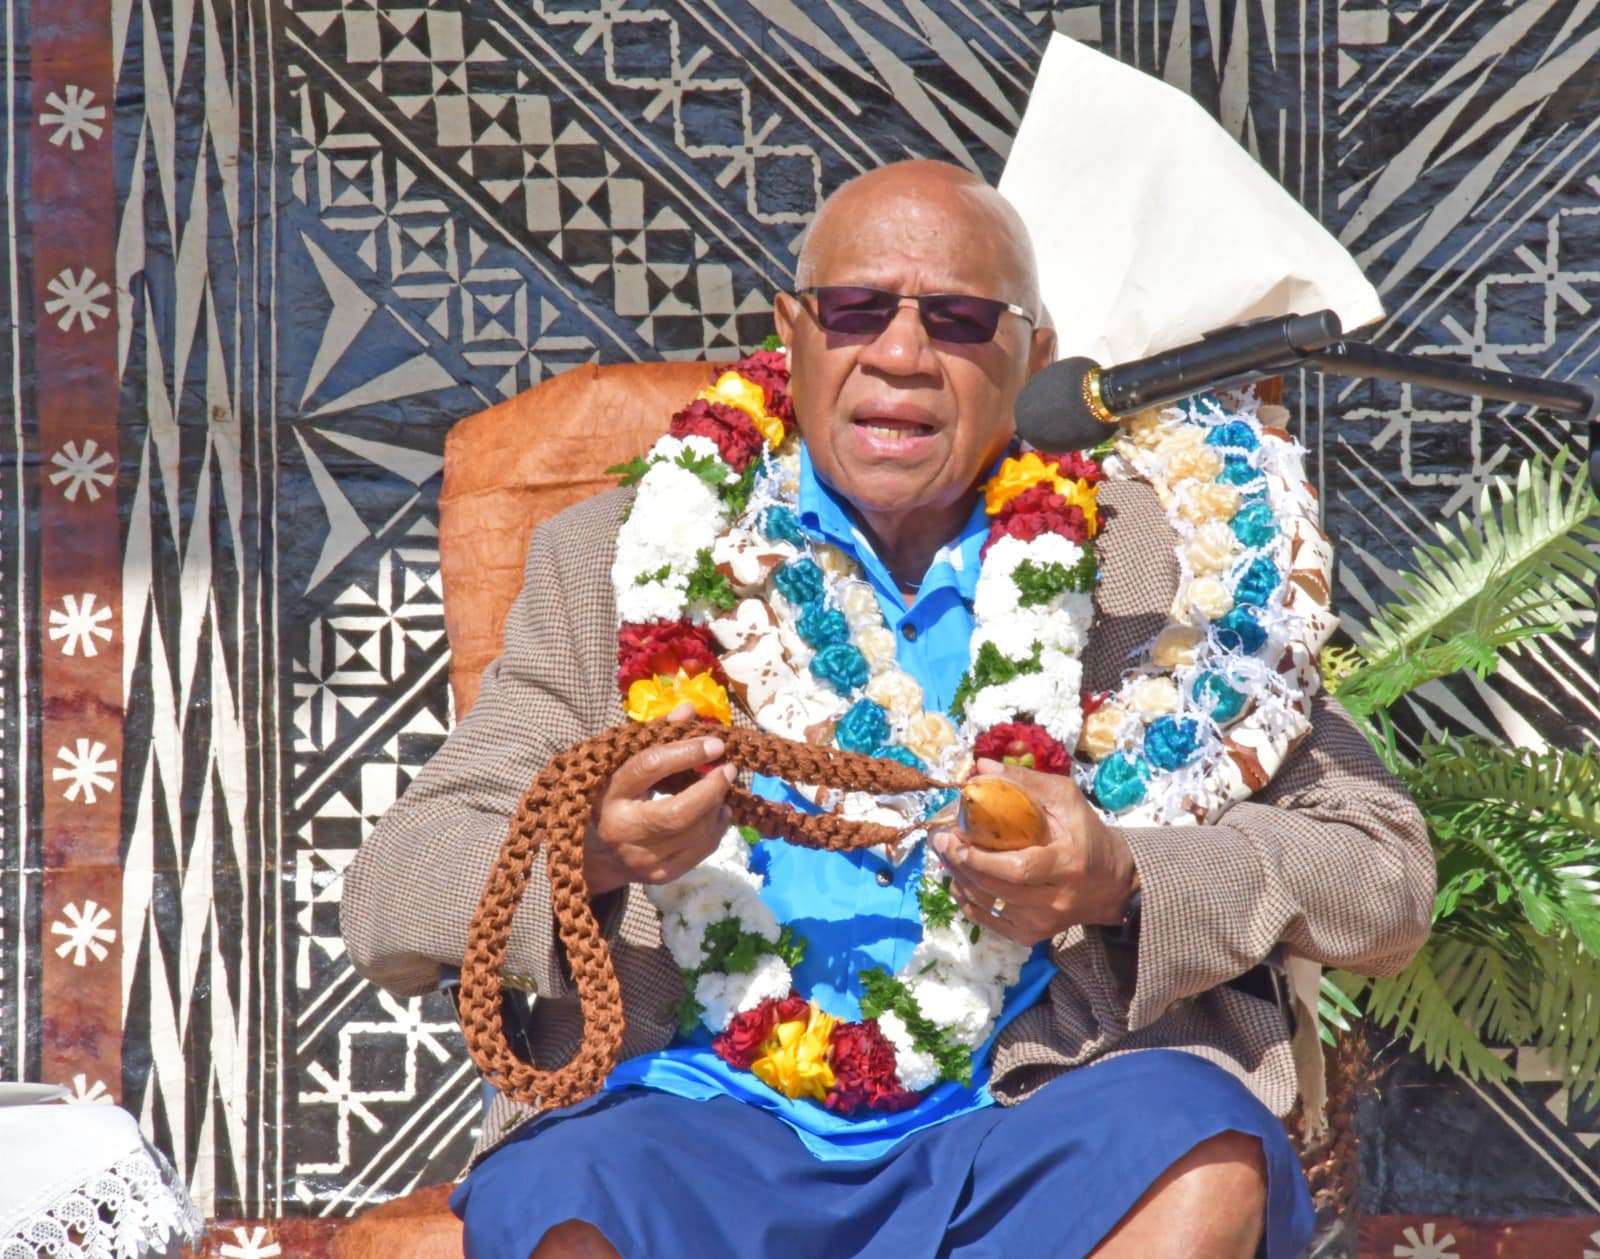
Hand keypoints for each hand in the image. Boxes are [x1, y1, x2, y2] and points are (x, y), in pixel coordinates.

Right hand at [584, 703, 736, 896]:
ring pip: (696, 833)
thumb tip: (691, 709)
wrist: (596, 856)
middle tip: (728, 769)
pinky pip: (701, 851)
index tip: (715, 743)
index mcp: (610, 794)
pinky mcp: (661, 876)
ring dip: (718, 806)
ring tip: (722, 789)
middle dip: (712, 788)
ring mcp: (643, 859)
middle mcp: (623, 830)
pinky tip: (717, 812)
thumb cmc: (614, 799)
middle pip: (678, 812)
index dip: (685, 753)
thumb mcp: (625, 765)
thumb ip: (658, 737)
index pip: (649, 768)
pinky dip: (717, 828)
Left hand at [929, 757, 1138, 946]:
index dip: (982, 859)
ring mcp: (1042, 923)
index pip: (1020, 869)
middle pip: (997, 889)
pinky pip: (989, 921)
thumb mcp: (1066, 800)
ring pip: (988, 906)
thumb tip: (981, 768)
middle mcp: (1055, 900)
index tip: (956, 839)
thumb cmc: (1087, 835)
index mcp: (1066, 864)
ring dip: (959, 879)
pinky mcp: (1031, 935)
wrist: (1113, 883)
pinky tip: (958, 879)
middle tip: (941, 841)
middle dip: (961, 864)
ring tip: (945, 855)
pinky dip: (967, 900)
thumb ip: (1026, 784)